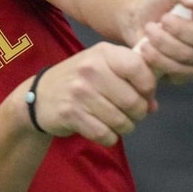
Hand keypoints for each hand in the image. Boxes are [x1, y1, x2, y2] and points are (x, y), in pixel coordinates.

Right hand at [26, 43, 157, 146]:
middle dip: (139, 113)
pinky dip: (110, 137)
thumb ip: (131, 79)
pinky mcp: (71, 114)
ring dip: (125, 127)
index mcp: (103, 53)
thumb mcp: (103, 67)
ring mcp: (79, 92)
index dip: (148, 86)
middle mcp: (91, 69)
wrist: (39, 95)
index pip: (138, 68)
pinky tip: (105, 131)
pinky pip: (104, 134)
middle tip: (133, 114)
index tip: (145, 94)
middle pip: (132, 100)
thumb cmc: (80, 79)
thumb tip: (153, 105)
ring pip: (120, 120)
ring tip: (119, 122)